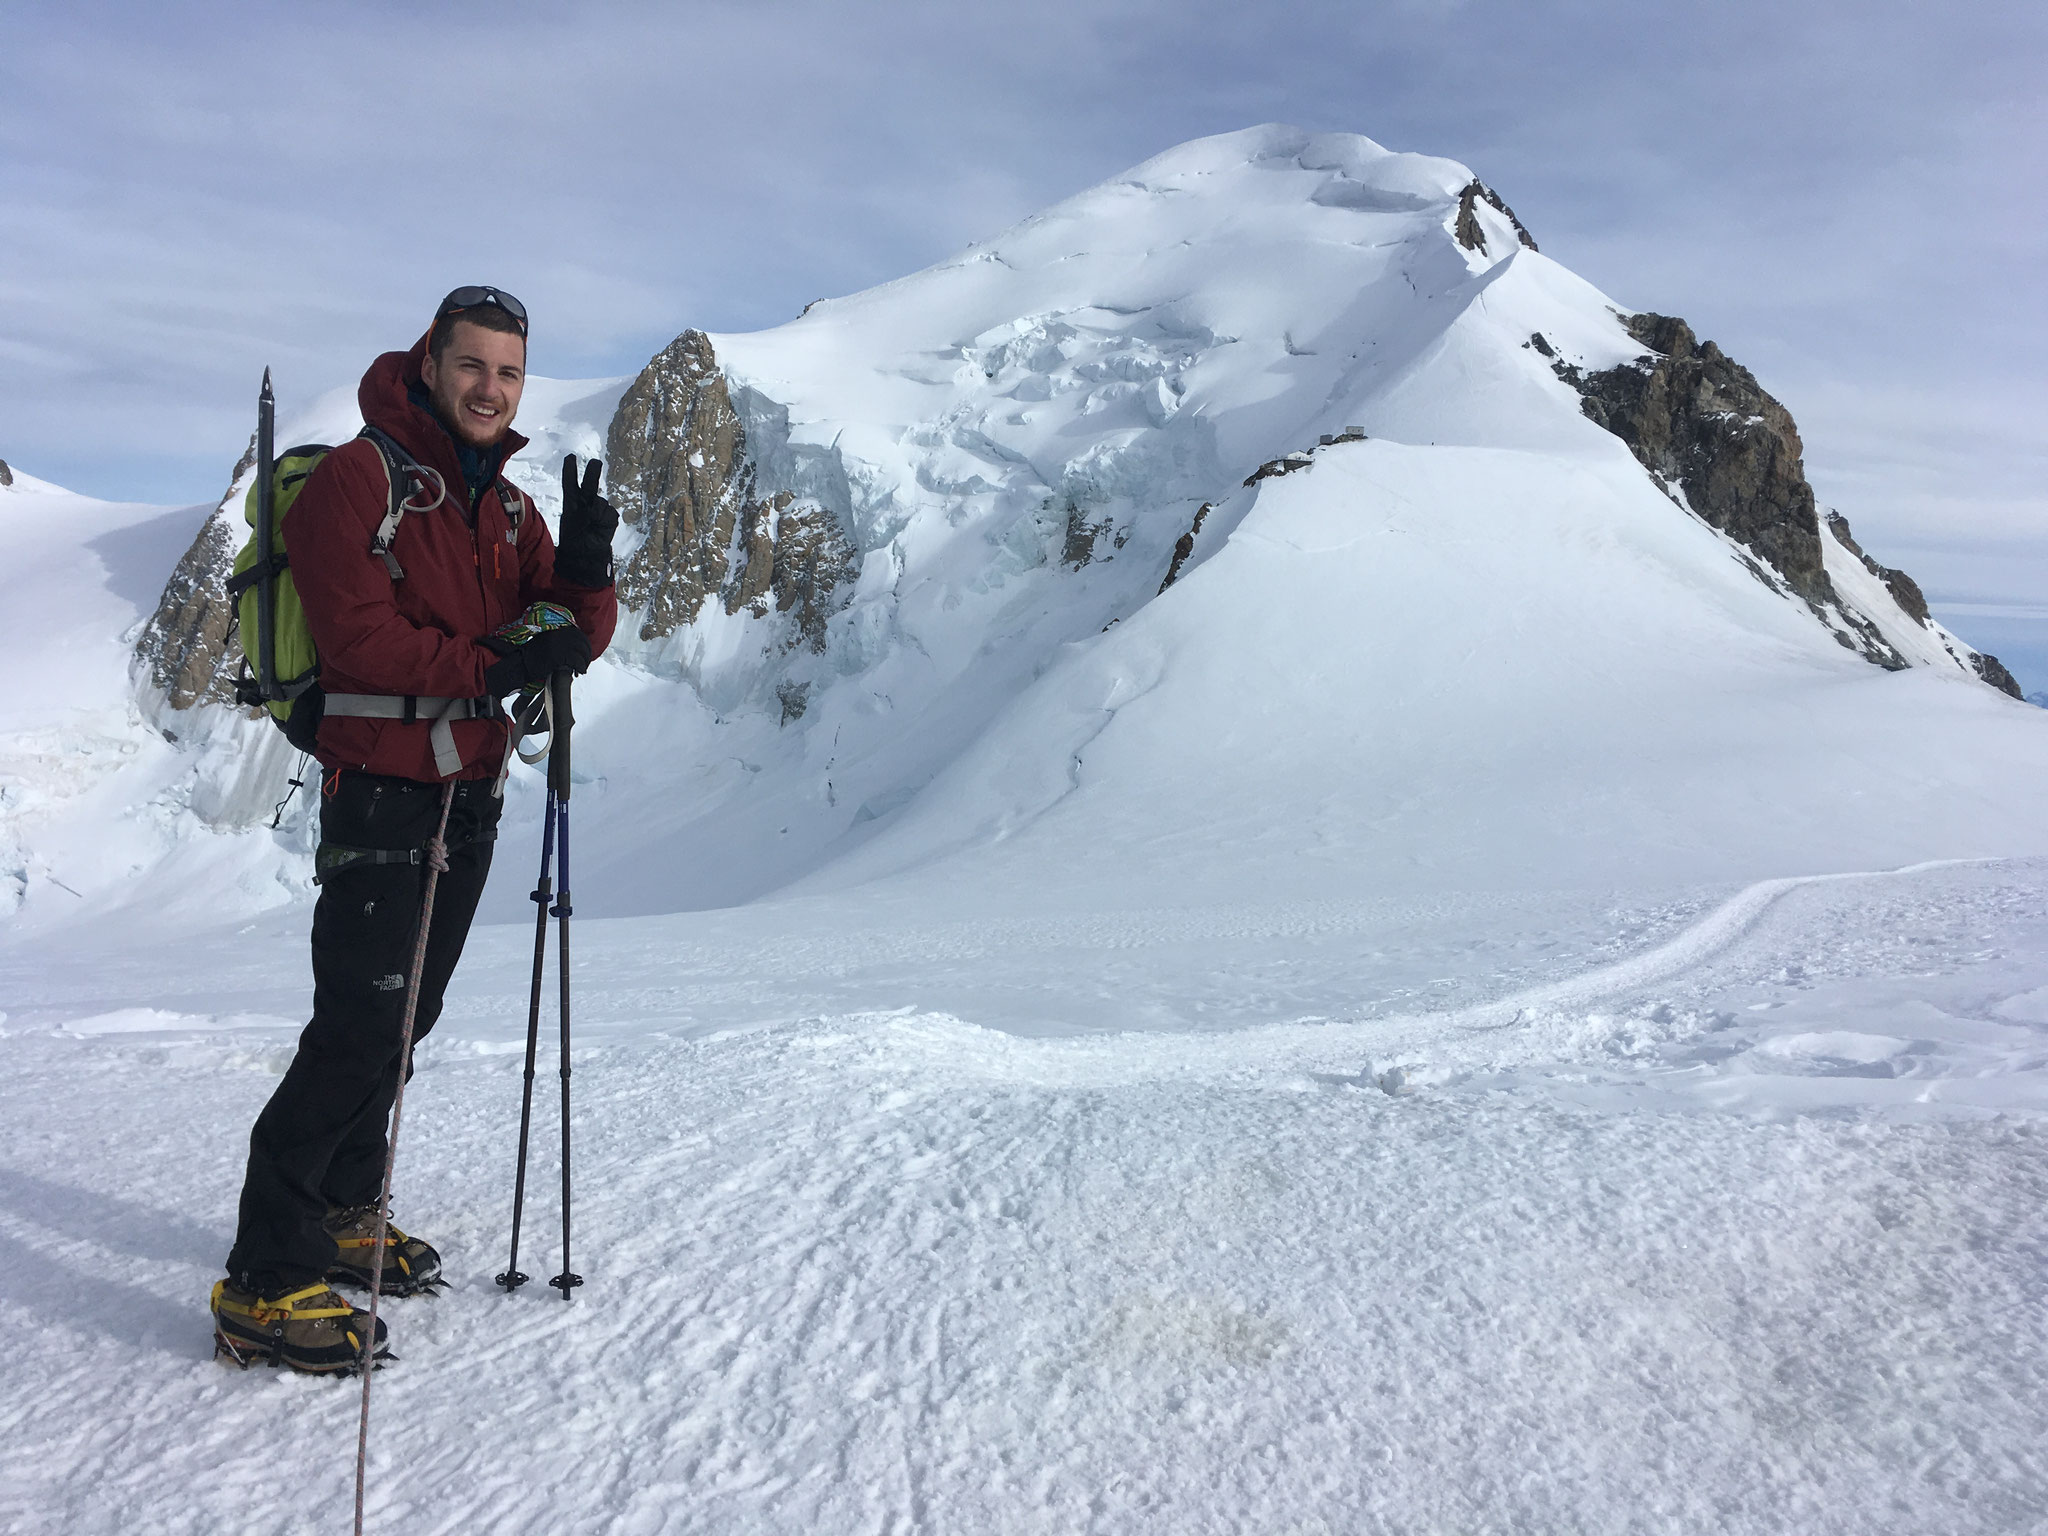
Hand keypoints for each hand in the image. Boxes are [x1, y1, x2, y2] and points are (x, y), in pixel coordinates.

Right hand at [482, 624, 591, 695]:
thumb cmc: (522, 654)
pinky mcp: (558, 656)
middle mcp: (556, 634)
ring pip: (580, 650)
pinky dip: (580, 667)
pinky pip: (576, 661)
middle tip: (584, 660)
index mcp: (551, 628)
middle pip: (580, 640)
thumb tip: (567, 644)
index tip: (583, 649)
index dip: (581, 641)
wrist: (515, 663)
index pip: (574, 631)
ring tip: (582, 668)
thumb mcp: (538, 640)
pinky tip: (580, 671)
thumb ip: (552, 639)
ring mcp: (558, 644)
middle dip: (585, 651)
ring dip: (584, 660)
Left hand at [556, 454, 617, 587]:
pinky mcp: (610, 518)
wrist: (585, 556)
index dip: (570, 470)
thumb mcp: (572, 520)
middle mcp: (586, 502)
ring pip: (600, 502)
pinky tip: (599, 527)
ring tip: (589, 524)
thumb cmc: (574, 538)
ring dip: (595, 511)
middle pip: (589, 483)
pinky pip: (609, 513)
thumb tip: (597, 505)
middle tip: (595, 462)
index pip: (570, 483)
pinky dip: (603, 519)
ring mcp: (599, 509)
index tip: (570, 457)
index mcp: (571, 502)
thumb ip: (584, 508)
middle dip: (592, 472)